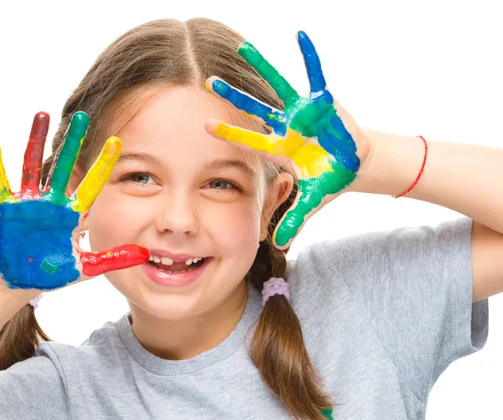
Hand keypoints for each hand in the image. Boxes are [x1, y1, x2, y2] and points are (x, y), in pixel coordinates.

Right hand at [0, 111, 148, 290]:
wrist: (21, 280)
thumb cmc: (52, 272)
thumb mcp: (87, 267)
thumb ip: (114, 259)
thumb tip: (145, 254)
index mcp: (73, 214)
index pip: (92, 185)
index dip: (103, 165)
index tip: (118, 142)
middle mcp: (53, 202)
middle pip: (65, 167)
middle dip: (73, 143)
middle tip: (83, 116)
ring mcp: (29, 202)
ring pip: (34, 166)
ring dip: (36, 141)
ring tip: (41, 114)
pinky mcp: (6, 208)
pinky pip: (0, 182)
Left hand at [205, 31, 371, 249]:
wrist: (354, 163)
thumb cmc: (329, 179)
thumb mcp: (312, 200)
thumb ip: (294, 220)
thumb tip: (278, 246)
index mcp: (280, 149)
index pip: (249, 141)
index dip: (229, 134)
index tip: (204, 126)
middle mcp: (285, 127)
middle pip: (254, 109)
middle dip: (233, 97)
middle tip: (208, 83)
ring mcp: (302, 111)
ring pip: (277, 87)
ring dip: (262, 68)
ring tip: (242, 49)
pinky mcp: (323, 100)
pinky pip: (315, 75)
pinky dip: (309, 57)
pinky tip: (300, 36)